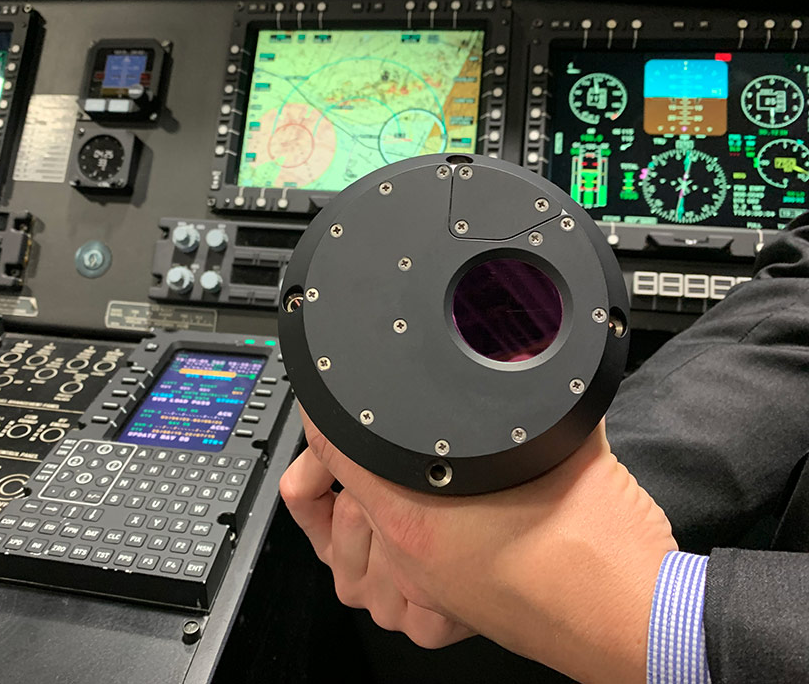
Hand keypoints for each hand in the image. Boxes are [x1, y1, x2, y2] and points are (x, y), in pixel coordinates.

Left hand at [280, 408, 676, 683]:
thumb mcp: (565, 439)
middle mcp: (410, 559)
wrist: (637, 619)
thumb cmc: (603, 548)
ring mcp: (425, 592)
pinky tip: (410, 544)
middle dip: (334, 470)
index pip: (333, 449)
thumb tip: (523, 343)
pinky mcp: (447, 613)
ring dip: (352, 525)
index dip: (324, 415)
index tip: (326, 399)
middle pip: (331, 503)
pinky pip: (390, 601)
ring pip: (348, 563)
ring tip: (374, 494)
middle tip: (349, 445)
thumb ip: (529, 391)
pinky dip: (385, 574)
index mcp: (417, 514)